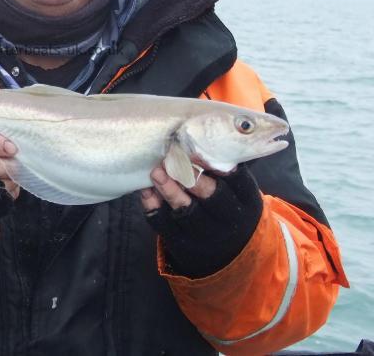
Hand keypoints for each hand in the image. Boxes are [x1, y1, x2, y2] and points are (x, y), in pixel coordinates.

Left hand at [140, 163, 262, 277]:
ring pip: (186, 212)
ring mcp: (206, 235)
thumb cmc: (229, 207)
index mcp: (246, 202)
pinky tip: (146, 190)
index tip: (197, 152)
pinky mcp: (184, 244)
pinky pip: (165, 225)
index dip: (218, 167)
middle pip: (212, 198)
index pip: (237, 183)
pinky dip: (153, 206)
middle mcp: (229, 220)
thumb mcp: (238, 193)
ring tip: (157, 172)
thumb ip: (223, 169)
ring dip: (169, 191)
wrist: (231, 254)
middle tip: (174, 160)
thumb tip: (200, 139)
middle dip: (192, 178)